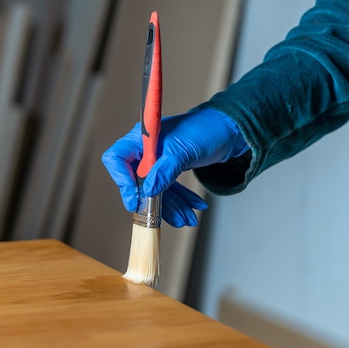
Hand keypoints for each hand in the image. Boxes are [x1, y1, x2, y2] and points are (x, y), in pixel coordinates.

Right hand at [101, 108, 246, 226]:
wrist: (231, 130)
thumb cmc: (207, 129)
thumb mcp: (184, 150)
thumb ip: (165, 170)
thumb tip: (147, 190)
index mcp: (141, 137)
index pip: (117, 159)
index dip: (122, 181)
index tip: (135, 201)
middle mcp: (144, 149)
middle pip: (136, 181)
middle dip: (153, 202)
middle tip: (165, 217)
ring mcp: (156, 161)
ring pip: (154, 190)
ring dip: (170, 207)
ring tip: (187, 218)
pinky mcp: (168, 169)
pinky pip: (167, 190)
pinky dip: (179, 201)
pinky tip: (192, 208)